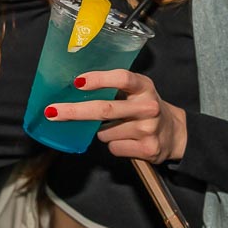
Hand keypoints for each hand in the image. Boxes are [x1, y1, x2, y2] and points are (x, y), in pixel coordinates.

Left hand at [45, 70, 187, 164]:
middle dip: (74, 111)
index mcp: (144, 87)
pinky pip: (113, 148)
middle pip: (105, 109)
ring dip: (102, 132)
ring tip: (118, 128)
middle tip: (52, 112)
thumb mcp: (136, 91)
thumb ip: (114, 88)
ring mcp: (148, 129)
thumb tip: (74, 90)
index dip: (98, 79)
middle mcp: (147, 106)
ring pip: (105, 133)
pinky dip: (113, 145)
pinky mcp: (147, 149)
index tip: (77, 82)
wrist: (175, 134)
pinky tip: (127, 140)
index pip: (121, 78)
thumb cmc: (144, 108)